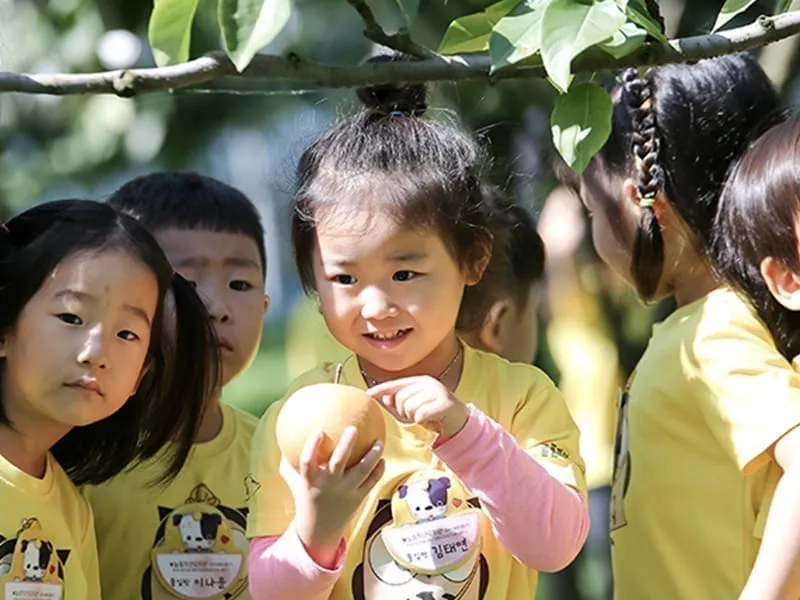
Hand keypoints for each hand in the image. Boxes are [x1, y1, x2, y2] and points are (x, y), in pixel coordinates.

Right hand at [280, 426, 384, 567]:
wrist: (319, 530)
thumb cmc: (306, 498)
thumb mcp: (294, 482)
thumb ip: (289, 463)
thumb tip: (283, 439)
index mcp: (311, 480)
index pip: (307, 461)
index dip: (312, 446)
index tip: (319, 430)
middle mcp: (328, 485)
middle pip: (338, 462)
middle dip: (346, 444)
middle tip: (353, 428)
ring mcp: (345, 492)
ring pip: (361, 471)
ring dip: (372, 456)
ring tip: (379, 441)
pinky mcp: (358, 499)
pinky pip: (371, 482)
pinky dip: (378, 470)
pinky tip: (382, 459)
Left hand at [367, 376, 467, 437]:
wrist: (461, 422)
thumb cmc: (435, 414)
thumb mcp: (415, 406)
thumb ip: (399, 401)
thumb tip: (384, 397)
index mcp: (421, 381)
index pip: (396, 383)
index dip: (381, 389)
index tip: (368, 394)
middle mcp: (429, 383)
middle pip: (400, 398)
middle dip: (403, 411)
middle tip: (415, 415)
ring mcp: (438, 392)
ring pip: (409, 407)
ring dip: (413, 417)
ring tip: (424, 417)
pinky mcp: (444, 404)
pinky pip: (420, 415)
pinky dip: (422, 421)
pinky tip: (430, 421)